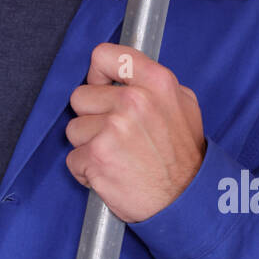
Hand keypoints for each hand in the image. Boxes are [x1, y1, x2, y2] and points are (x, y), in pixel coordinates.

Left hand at [65, 43, 205, 223]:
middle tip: (116, 136)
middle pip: (81, 96)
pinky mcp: (96, 155)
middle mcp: (133, 100)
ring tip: (116, 157)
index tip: (100, 87)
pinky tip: (110, 174)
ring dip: (88, 145)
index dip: (96, 73)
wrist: (186, 203)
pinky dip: (86, 170)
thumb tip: (123, 74)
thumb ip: (154, 85)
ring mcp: (112, 127)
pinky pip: (73, 158)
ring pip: (74, 128)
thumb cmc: (183, 159)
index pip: (105, 55)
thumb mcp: (184, 107)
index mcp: (156, 82)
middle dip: (92, 117)